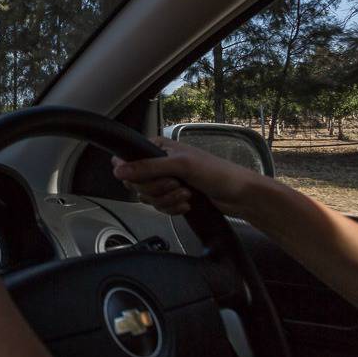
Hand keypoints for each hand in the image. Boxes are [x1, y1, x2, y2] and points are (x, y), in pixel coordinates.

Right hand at [111, 137, 270, 218]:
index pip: (128, 161)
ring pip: (148, 198)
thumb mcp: (180, 166)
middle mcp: (159, 163)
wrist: (239, 195)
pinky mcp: (173, 196)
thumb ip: (147, 167)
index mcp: (158, 148)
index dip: (134, 175)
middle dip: (157, 190)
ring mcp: (166, 180)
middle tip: (176, 185)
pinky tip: (187, 204)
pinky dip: (172, 208)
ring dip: (167, 200)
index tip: (147, 179)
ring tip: (187, 195)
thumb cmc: (216, 172)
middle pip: (137, 183)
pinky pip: (159, 207)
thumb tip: (117, 170)